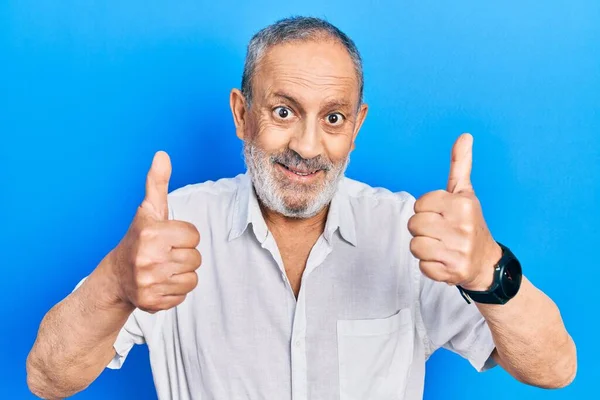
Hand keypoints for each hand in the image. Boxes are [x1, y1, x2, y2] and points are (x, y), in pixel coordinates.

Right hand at [110, 151, 201, 311]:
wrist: (117, 277)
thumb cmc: (140, 239)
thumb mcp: (149, 210)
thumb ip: (157, 182)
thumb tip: (162, 154)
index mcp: (151, 234)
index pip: (193, 236)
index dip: (184, 236)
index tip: (168, 238)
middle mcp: (148, 258)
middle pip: (195, 258)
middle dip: (184, 256)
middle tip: (165, 254)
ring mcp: (149, 282)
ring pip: (192, 278)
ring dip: (181, 274)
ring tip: (163, 268)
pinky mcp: (152, 303)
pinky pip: (183, 296)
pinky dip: (175, 291)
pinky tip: (160, 283)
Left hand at [408, 134, 501, 290]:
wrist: (487, 263)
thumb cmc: (469, 224)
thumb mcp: (465, 193)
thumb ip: (461, 165)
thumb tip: (465, 136)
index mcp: (463, 204)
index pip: (420, 204)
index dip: (426, 211)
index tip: (442, 216)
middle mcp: (463, 227)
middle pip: (414, 225)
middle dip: (422, 230)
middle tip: (440, 233)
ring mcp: (459, 251)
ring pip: (415, 245)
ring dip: (424, 248)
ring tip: (441, 246)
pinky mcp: (453, 272)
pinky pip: (422, 266)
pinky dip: (430, 266)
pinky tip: (444, 261)